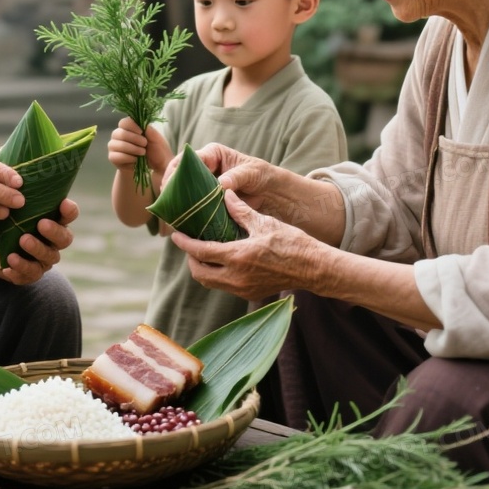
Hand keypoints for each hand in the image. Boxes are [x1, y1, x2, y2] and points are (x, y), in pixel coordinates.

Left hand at [0, 198, 78, 286]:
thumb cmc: (8, 218)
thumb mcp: (10, 203)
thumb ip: (16, 190)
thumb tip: (13, 168)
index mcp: (54, 220)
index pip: (70, 214)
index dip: (70, 210)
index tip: (63, 203)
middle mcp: (54, 241)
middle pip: (65, 239)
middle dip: (54, 231)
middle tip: (41, 224)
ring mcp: (44, 259)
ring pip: (48, 258)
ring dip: (36, 249)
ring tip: (21, 241)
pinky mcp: (30, 274)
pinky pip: (28, 275)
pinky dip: (18, 269)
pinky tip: (6, 262)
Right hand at [108, 118, 171, 178]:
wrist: (153, 167)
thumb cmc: (154, 150)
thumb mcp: (156, 139)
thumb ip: (150, 131)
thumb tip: (143, 126)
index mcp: (128, 127)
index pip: (124, 122)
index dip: (132, 126)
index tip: (141, 131)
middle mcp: (118, 134)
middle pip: (120, 133)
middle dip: (135, 139)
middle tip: (145, 144)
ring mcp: (114, 145)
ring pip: (118, 145)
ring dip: (133, 149)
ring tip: (142, 152)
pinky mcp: (113, 157)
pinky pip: (117, 156)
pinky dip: (128, 158)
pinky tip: (136, 160)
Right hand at [162, 141, 274, 213]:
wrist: (269, 192)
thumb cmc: (261, 175)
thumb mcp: (251, 173)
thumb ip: (236, 177)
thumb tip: (221, 184)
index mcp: (212, 154)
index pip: (188, 159)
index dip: (176, 171)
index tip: (169, 185)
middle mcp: (204, 166)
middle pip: (179, 174)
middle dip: (171, 187)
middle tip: (166, 202)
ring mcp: (203, 183)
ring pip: (183, 190)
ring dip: (176, 201)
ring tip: (170, 213)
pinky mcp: (206, 199)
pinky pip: (192, 203)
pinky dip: (186, 211)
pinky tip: (181, 221)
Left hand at [171, 190, 322, 299]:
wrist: (313, 268)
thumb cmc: (292, 242)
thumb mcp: (264, 222)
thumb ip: (240, 211)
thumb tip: (225, 194)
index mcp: (237, 256)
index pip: (200, 251)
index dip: (184, 243)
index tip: (175, 235)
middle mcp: (236, 277)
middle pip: (199, 273)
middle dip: (191, 258)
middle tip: (191, 243)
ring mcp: (243, 289)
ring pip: (211, 283)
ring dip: (203, 269)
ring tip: (205, 252)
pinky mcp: (251, 294)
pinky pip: (225, 286)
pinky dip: (218, 275)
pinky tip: (224, 261)